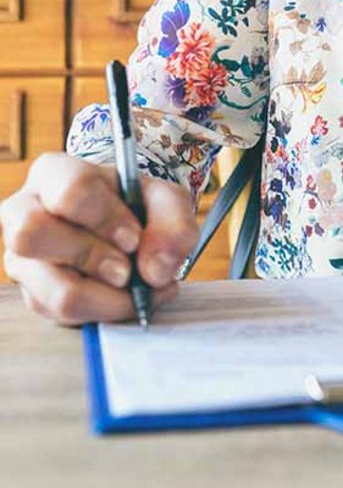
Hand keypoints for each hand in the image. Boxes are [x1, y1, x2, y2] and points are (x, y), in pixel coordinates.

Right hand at [0, 152, 199, 326]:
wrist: (127, 228)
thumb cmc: (136, 206)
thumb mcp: (167, 201)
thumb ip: (173, 225)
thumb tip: (156, 271)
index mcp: (55, 173)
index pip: (68, 191)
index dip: (105, 218)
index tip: (134, 238)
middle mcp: (24, 213)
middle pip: (32, 235)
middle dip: (91, 257)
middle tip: (127, 269)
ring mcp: (22, 258)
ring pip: (51, 290)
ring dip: (103, 297)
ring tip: (133, 287)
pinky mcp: (32, 293)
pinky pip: (62, 314)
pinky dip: (103, 311)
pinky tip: (126, 297)